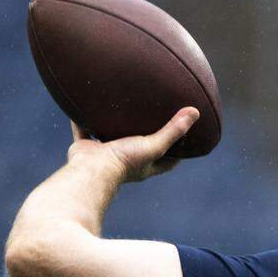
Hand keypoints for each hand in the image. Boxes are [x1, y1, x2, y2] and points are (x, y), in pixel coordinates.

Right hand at [67, 107, 199, 182]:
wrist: (90, 170)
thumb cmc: (124, 162)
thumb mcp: (154, 145)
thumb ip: (173, 130)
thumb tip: (195, 113)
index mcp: (145, 164)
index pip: (168, 159)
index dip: (178, 150)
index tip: (186, 136)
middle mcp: (126, 160)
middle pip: (139, 147)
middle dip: (145, 135)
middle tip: (154, 116)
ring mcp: (105, 155)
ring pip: (110, 137)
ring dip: (114, 126)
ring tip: (120, 108)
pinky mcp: (85, 149)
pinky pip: (83, 131)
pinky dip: (82, 121)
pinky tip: (84, 106)